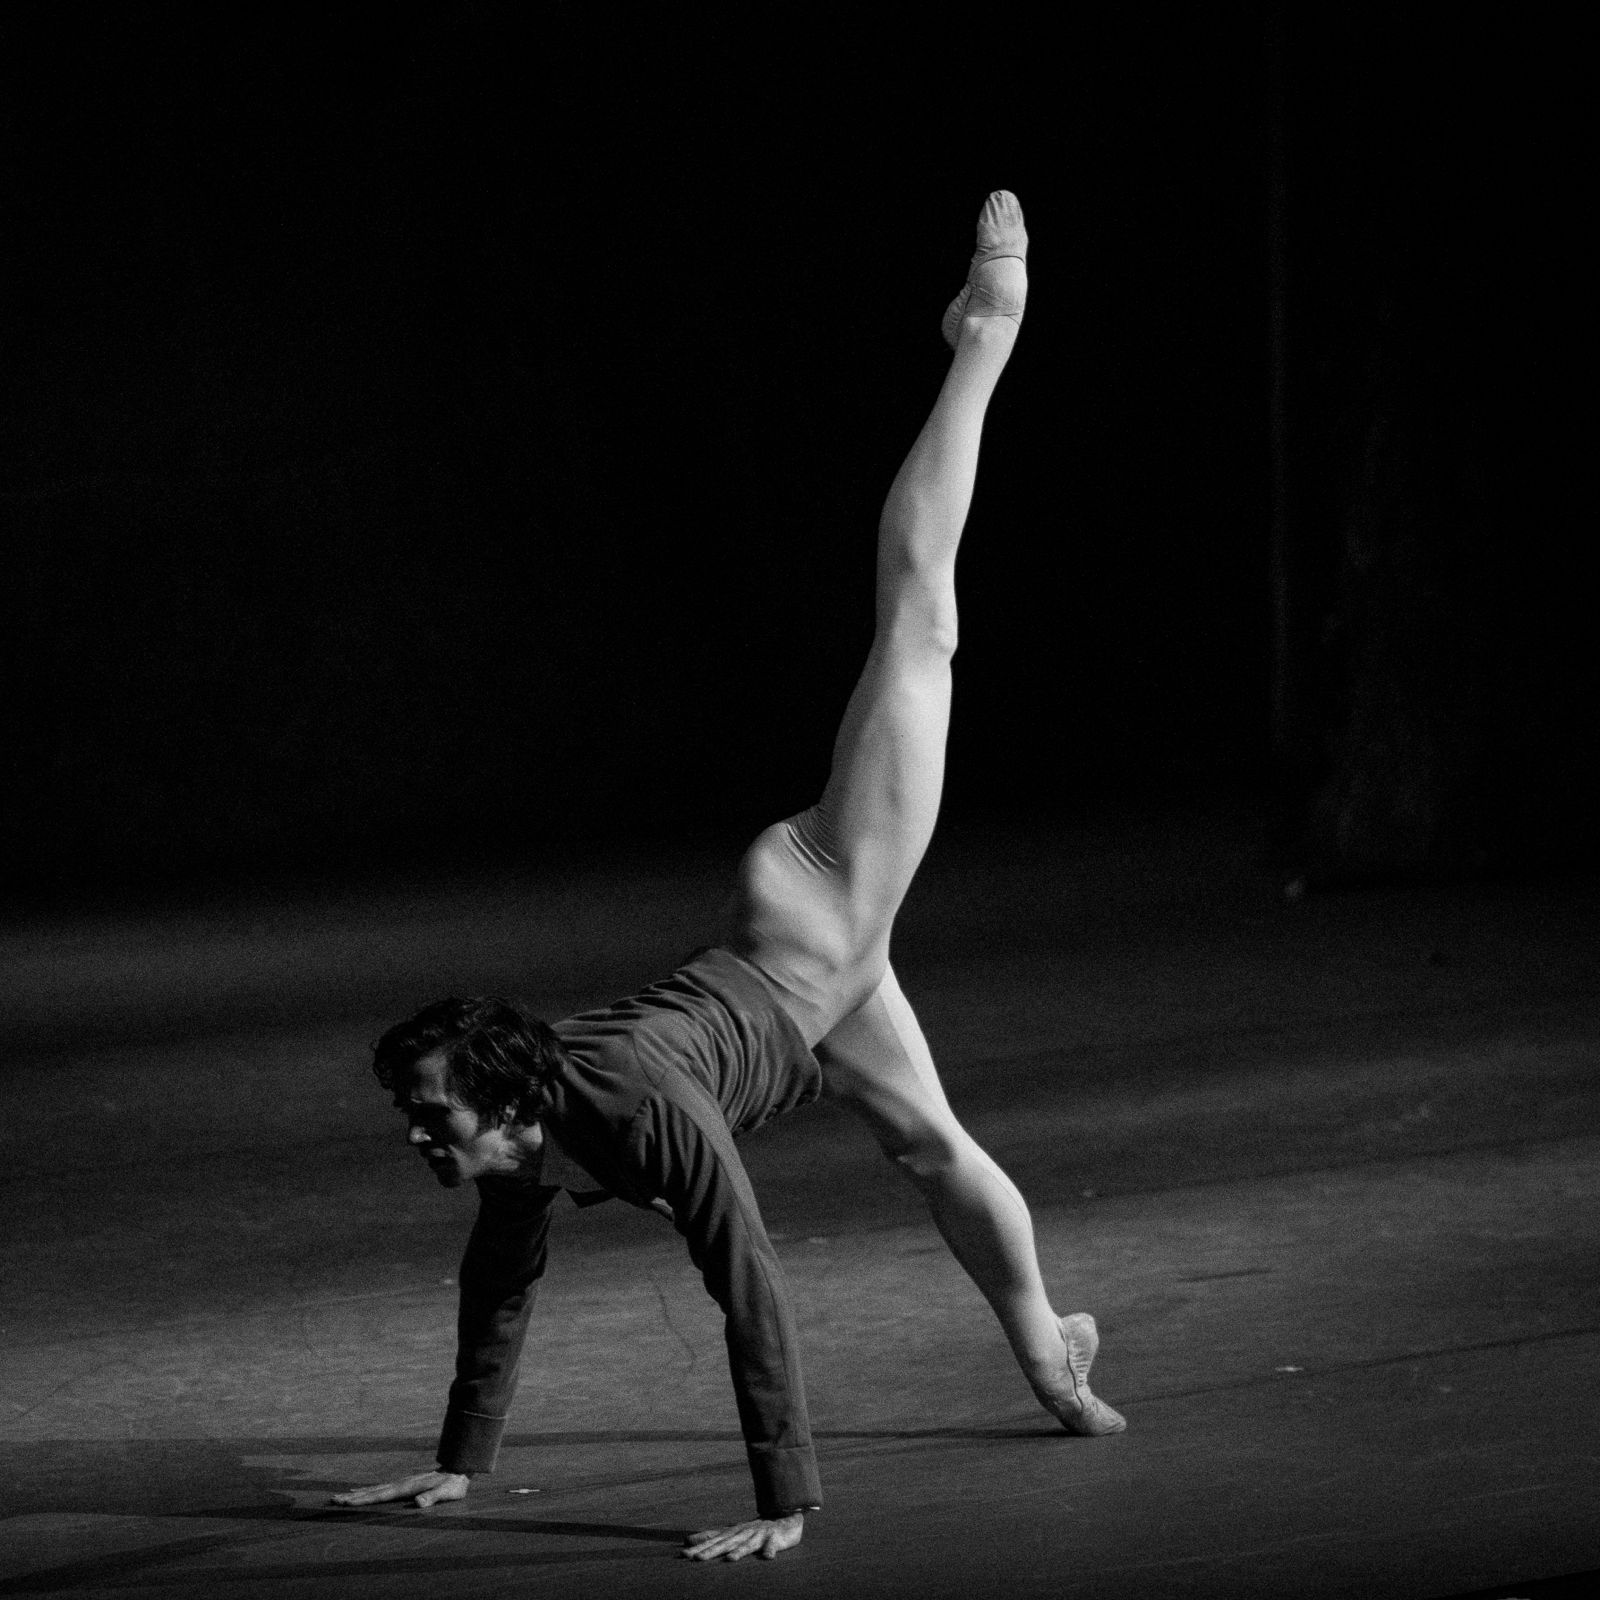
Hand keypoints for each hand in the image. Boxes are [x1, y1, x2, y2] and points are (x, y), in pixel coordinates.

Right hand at [329, 1470, 470, 1508]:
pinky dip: (368, 1490)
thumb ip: (433, 1497)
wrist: (460, 1467)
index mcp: (406, 1487)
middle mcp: (401, 1483)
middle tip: (332, 1499)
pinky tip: (362, 1491)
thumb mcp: (447, 1492)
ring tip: (342, 1496)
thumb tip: (419, 1503)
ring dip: (358, 1494)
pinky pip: (381, 1488)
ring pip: (375, 1489)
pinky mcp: (405, 1484)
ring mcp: (402, 1482)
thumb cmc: (454, 1484)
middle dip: (352, 1497)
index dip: (362, 1499)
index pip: (380, 1495)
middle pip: (372, 1491)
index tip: (344, 1501)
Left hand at [682, 1511, 803, 1561]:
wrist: (783, 1518)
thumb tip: (687, 1541)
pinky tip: (767, 1557)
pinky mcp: (775, 1539)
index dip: (699, 1547)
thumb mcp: (731, 1532)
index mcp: (732, 1532)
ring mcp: (759, 1535)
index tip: (683, 1554)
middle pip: (726, 1543)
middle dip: (712, 1550)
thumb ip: (711, 1536)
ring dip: (740, 1551)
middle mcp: (743, 1532)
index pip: (713, 1540)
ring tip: (730, 1559)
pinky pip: (773, 1545)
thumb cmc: (754, 1530)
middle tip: (697, 1558)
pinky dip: (771, 1550)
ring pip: (749, 1544)